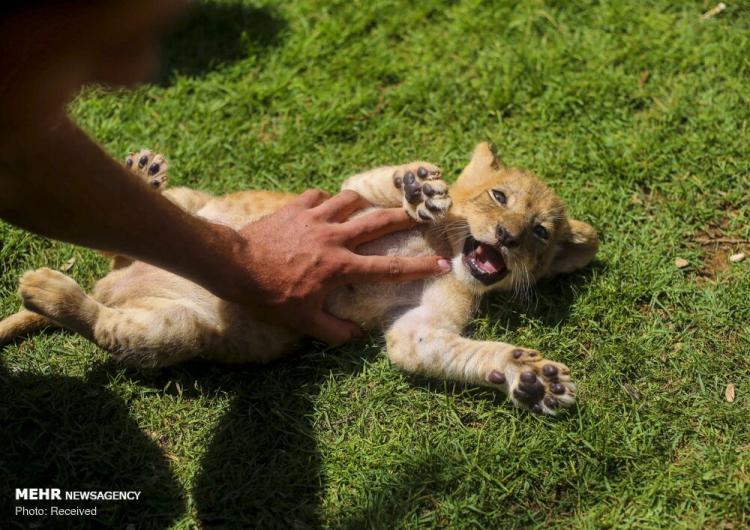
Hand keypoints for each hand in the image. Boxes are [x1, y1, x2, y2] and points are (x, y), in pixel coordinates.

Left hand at [227, 189, 450, 344]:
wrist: (235, 266)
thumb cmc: (270, 296)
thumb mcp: (303, 321)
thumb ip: (334, 331)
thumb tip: (356, 336)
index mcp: (342, 267)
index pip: (388, 268)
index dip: (418, 267)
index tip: (442, 262)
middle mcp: (335, 238)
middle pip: (378, 222)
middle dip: (404, 218)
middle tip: (423, 212)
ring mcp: (316, 218)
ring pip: (349, 200)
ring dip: (363, 202)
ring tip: (368, 205)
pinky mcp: (296, 208)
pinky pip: (317, 195)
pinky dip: (325, 199)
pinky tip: (325, 204)